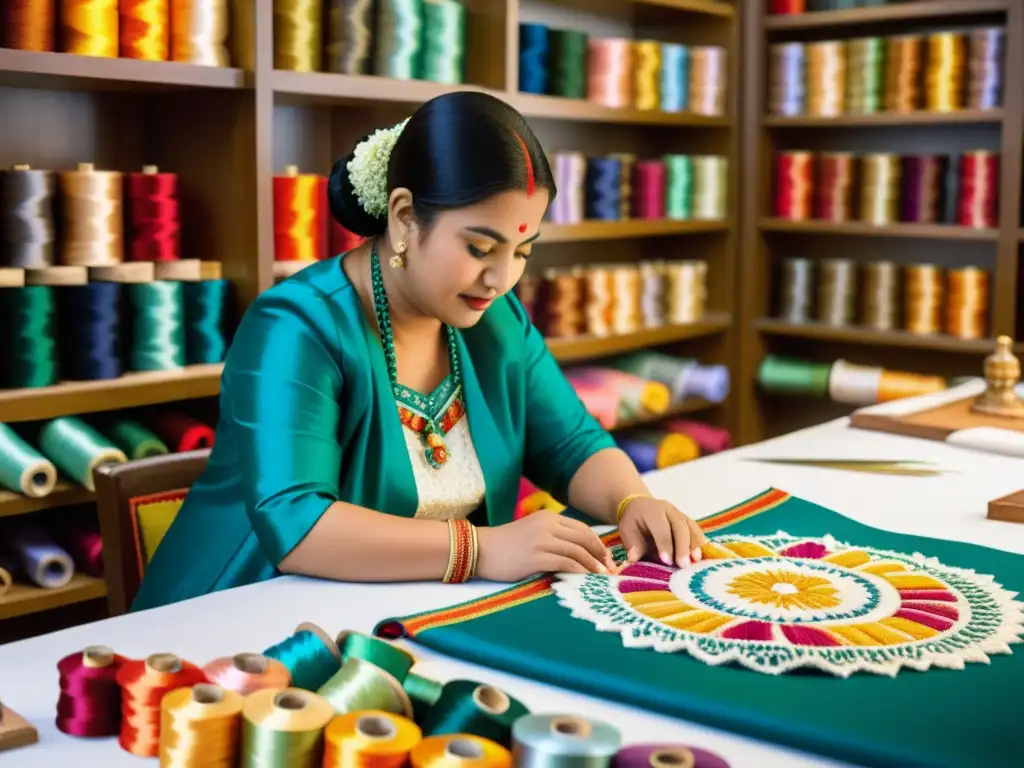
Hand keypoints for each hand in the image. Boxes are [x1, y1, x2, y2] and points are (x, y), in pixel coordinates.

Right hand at [475, 512, 615, 581]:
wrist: (480, 549)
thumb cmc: (506, 545)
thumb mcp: (532, 532)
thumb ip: (553, 537)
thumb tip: (576, 552)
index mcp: (548, 518)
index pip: (582, 529)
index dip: (597, 544)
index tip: (605, 558)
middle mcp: (547, 526)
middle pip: (583, 539)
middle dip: (599, 555)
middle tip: (609, 569)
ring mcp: (541, 541)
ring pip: (576, 551)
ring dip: (593, 565)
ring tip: (602, 577)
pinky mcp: (535, 557)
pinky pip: (565, 563)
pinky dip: (579, 571)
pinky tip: (586, 579)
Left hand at [618, 497, 708, 567]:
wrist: (641, 506)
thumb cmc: (633, 521)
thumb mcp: (626, 530)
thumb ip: (632, 543)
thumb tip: (634, 557)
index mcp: (652, 511)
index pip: (661, 528)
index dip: (665, 545)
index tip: (667, 561)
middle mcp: (669, 510)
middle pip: (680, 527)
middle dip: (682, 547)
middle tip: (683, 565)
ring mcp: (680, 513)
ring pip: (690, 527)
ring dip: (694, 545)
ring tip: (695, 560)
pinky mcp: (687, 520)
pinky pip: (695, 529)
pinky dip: (699, 541)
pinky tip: (700, 554)